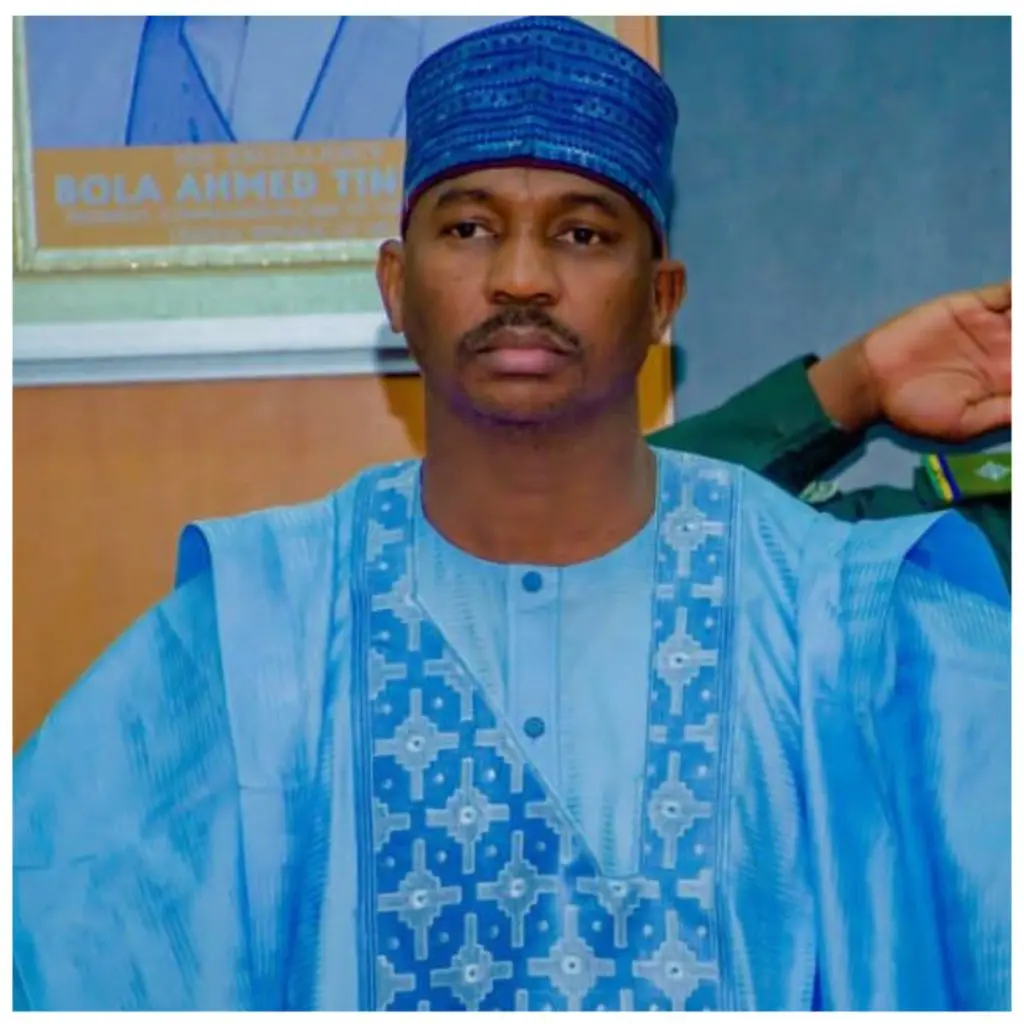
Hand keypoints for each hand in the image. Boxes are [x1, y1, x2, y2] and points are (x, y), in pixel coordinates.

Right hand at [809, 281, 1010, 440]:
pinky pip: (1010, 291)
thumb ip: (1006, 412)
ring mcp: (993, 326)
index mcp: (1008, 382)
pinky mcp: (975, 304)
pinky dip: (1021, 290)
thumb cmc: (915, 409)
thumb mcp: (964, 423)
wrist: (873, 381)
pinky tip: (1023, 297)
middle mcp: (1007, 352)